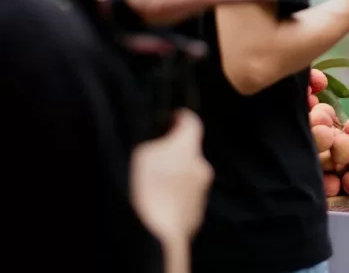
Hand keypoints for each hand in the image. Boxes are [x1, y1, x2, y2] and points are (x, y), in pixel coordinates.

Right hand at [130, 110, 212, 245]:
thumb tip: (155, 138)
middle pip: (189, 152)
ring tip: (148, 188)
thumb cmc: (144, 191)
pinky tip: (153, 206)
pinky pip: (183, 200)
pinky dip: (172, 199)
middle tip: (149, 159)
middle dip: (173, 153)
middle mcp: (201, 167)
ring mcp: (201, 193)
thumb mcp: (139, 154)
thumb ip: (151, 141)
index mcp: (188, 147)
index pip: (191, 121)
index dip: (178, 118)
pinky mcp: (195, 216)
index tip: (168, 119)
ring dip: (172, 178)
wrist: (156, 238)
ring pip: (187, 177)